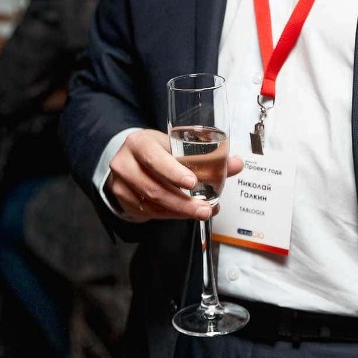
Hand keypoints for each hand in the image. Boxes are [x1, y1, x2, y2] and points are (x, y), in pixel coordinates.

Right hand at [105, 128, 243, 222]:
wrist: (130, 160)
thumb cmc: (159, 151)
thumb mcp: (177, 147)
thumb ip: (207, 157)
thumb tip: (237, 164)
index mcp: (140, 143)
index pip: (154, 158)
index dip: (173, 172)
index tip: (192, 183)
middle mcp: (125, 162)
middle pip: (154, 187)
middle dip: (182, 202)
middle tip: (205, 209)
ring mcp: (120, 183)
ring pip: (152, 203)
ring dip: (179, 211)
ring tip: (201, 212)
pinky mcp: (122, 200)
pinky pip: (148, 212)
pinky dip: (170, 215)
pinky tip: (185, 213)